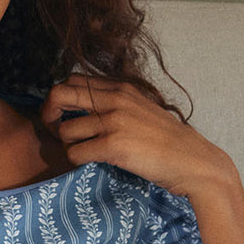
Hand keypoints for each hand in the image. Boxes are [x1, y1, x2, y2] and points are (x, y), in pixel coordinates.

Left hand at [44, 75, 243, 243]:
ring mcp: (114, 122)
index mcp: (122, 89)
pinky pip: (75, 152)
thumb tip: (89, 109)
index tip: (62, 114)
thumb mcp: (143, 111)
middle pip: (60, 93)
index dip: (61, 97)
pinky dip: (76, 160)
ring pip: (65, 130)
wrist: (193, 161)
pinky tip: (90, 163)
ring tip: (81, 152)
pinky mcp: (114, 146)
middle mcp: (116, 99)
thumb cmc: (168, 142)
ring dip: (67, 144)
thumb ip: (118, 105)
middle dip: (49, 113)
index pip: (74, 80)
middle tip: (52, 129)